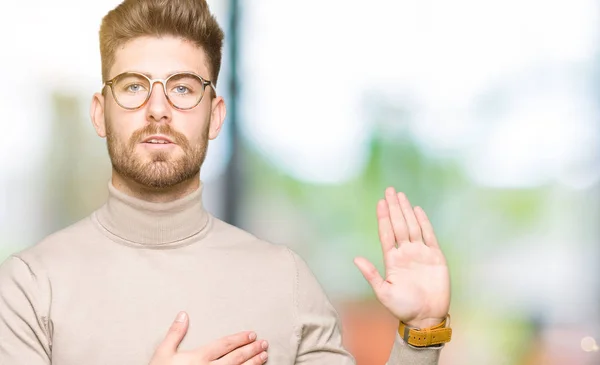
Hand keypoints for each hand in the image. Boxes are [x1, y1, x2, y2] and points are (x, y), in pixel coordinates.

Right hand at [149, 312, 268, 364]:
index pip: (224, 345)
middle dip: (252, 349)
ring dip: (253, 363)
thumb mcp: (163, 353)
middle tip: (263, 343)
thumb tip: (183, 314)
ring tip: (264, 356)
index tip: (251, 334)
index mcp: (198, 357)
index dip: (240, 339)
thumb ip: (175, 333)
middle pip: (236, 358)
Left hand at [354, 187, 449, 328]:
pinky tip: (417, 210)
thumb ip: (371, 274)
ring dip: (406, 211)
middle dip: (394, 208)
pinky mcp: (435, 257)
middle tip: (390, 190)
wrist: (425, 318)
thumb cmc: (402, 308)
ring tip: (401, 195)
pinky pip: (429, 235)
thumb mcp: (383, 292)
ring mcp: (420, 253)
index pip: (387, 233)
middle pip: (399, 225)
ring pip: (412, 226)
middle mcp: (405, 253)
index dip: (383, 218)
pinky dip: (424, 222)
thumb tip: (356, 258)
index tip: (380, 202)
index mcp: (392, 259)